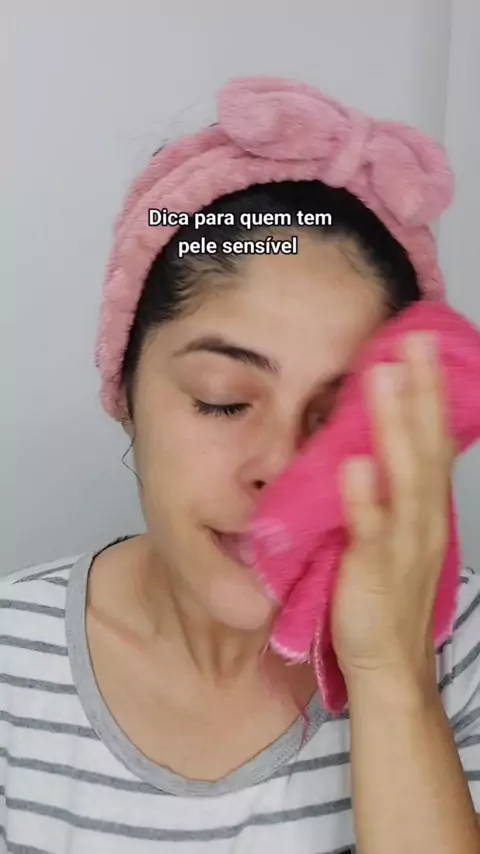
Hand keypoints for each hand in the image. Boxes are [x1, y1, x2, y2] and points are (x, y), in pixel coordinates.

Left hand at [331, 332, 455, 689]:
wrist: (389, 663)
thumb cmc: (385, 594)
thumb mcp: (394, 532)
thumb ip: (387, 491)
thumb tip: (365, 446)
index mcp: (424, 506)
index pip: (430, 440)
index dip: (428, 393)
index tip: (418, 346)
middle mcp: (423, 518)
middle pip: (426, 446)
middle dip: (421, 391)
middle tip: (414, 340)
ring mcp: (403, 544)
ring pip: (405, 477)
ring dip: (395, 426)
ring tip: (383, 378)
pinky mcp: (374, 572)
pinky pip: (371, 531)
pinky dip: (366, 499)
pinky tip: (355, 466)